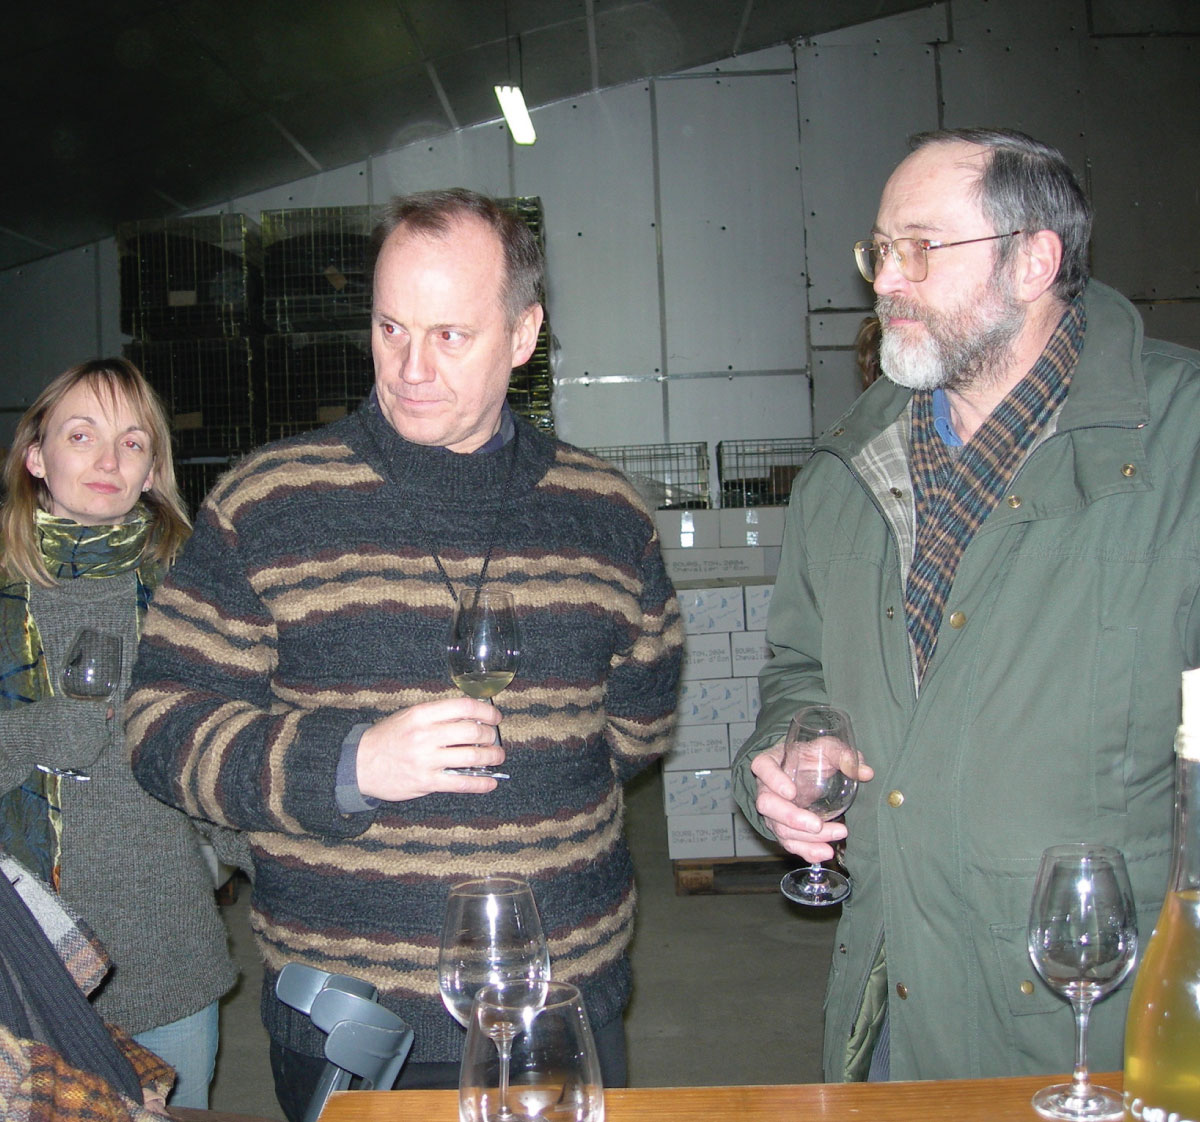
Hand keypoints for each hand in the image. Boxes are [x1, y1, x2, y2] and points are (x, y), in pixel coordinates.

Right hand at [356, 697, 504, 800]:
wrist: (359, 764)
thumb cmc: (387, 738)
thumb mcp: (409, 716)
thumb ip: (437, 715)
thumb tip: (471, 716)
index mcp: (422, 714)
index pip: (464, 707)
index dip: (486, 711)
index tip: (495, 717)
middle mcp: (426, 735)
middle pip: (472, 732)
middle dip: (491, 736)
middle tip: (494, 739)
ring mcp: (426, 760)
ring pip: (472, 757)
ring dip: (492, 757)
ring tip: (497, 757)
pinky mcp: (426, 782)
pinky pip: (461, 783)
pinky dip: (480, 784)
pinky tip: (490, 783)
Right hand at [751, 739, 873, 861]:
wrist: (805, 770)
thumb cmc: (811, 756)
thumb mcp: (826, 748)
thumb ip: (843, 755)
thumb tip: (866, 772)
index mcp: (770, 762)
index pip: (763, 768)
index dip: (773, 780)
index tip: (791, 792)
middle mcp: (766, 789)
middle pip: (768, 805)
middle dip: (792, 818)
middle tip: (816, 824)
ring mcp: (773, 812)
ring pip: (780, 828)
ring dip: (807, 838)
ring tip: (837, 834)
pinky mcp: (783, 828)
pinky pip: (790, 843)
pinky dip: (807, 851)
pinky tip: (825, 852)